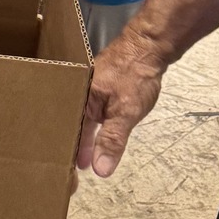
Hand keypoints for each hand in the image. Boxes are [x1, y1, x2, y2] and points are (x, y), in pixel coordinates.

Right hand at [76, 29, 167, 177]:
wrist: (148, 45)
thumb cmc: (135, 76)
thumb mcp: (125, 112)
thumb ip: (112, 140)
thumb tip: (100, 170)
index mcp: (78, 97)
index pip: (71, 132)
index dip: (73, 152)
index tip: (75, 173)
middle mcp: (79, 91)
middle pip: (73, 124)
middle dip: (75, 146)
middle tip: (78, 169)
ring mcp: (90, 87)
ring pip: (83, 117)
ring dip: (85, 136)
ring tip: (86, 156)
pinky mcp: (101, 85)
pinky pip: (92, 109)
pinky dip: (94, 124)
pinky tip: (98, 132)